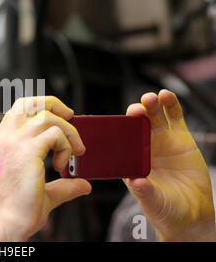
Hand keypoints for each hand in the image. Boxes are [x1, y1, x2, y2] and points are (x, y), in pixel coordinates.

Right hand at [0, 97, 90, 240]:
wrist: (7, 224)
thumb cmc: (17, 212)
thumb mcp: (42, 193)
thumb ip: (62, 185)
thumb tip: (83, 184)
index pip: (17, 113)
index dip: (39, 111)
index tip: (58, 119)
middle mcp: (2, 140)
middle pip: (27, 103)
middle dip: (52, 104)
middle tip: (70, 116)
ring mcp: (12, 143)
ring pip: (45, 116)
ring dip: (66, 131)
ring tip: (73, 152)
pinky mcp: (26, 150)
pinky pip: (54, 132)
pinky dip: (66, 145)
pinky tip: (63, 164)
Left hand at [125, 89, 215, 240]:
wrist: (191, 213)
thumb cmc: (165, 209)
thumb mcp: (153, 202)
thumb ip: (145, 192)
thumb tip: (137, 182)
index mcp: (129, 160)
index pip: (120, 140)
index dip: (118, 130)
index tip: (117, 123)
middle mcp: (142, 147)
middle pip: (135, 124)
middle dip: (134, 115)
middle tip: (135, 110)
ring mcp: (161, 140)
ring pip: (153, 117)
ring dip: (150, 105)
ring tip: (150, 98)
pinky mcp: (180, 137)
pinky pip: (174, 117)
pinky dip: (170, 105)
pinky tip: (167, 96)